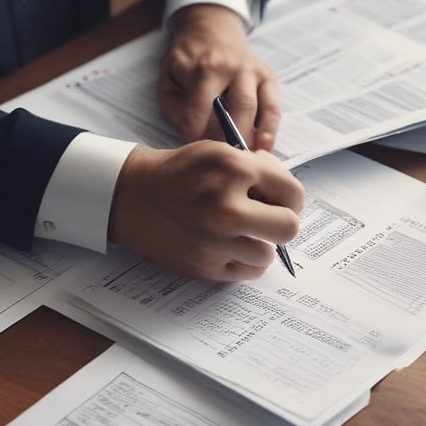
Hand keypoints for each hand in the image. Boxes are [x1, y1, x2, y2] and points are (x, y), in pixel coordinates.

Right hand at [108, 141, 303, 281]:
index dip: (289, 198)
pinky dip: (242, 261)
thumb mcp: (219, 153)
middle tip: (265, 219)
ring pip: (268, 254)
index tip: (277, 200)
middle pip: (289, 228)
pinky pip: (247, 272)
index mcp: (234, 169)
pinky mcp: (204, 266)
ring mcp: (215, 241)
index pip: (293, 194)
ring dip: (258, 244)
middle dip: (281, 223)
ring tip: (238, 232)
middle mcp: (227, 207)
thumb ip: (258, 170)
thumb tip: (289, 196)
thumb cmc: (180, 173)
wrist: (132, 195)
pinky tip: (226, 245)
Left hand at [158, 4, 280, 150]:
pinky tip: (265, 146)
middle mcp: (233, 67)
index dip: (195, 129)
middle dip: (229, 137)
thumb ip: (175, 106)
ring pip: (258, 108)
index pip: (201, 105)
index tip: (194, 143)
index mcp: (205, 66)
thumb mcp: (169, 78)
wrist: (212, 32)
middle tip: (222, 155)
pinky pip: (274, 106)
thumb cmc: (188, 62)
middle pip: (237, 107)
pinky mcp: (268, 77)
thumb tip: (193, 133)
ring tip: (245, 158)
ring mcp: (254, 71)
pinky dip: (271, 129)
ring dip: (252, 137)